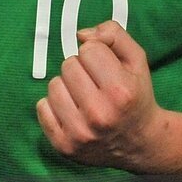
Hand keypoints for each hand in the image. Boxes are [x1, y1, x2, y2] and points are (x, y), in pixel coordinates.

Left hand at [36, 20, 160, 170]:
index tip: (106, 68)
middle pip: (68, 65)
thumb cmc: (136, 96)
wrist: (139, 143)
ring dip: (67, 86)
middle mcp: (100, 115)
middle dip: (81, 69)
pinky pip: (42, 107)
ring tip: (84, 98)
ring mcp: (80, 134)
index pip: (89, 50)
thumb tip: (81, 35)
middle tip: (96, 84)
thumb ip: (114, 35)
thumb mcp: (137, 60)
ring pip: (53, 85)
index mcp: (121, 92)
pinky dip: (54, 105)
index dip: (98, 54)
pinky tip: (73, 111)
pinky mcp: (63, 146)